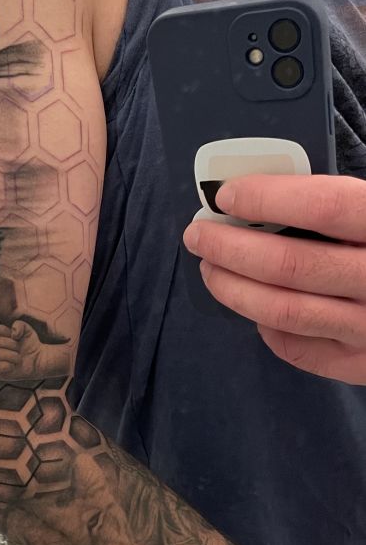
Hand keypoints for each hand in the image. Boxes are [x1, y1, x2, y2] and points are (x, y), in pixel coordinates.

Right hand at [0, 320, 69, 380]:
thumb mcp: (26, 330)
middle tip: (19, 348)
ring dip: (12, 355)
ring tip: (19, 357)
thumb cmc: (29, 343)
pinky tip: (14, 365)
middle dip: (11, 344)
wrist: (37, 358)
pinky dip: (7, 365)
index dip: (8, 332)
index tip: (17, 337)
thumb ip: (19, 325)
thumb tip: (13, 334)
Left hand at [183, 174, 365, 384]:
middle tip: (198, 236)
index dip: (269, 198)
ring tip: (210, 271)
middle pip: (290, 264)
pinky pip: (302, 351)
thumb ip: (346, 205)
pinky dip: (269, 330)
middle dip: (229, 248)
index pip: (325, 206)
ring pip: (285, 311)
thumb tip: (265, 193)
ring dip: (233, 289)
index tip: (227, 195)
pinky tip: (255, 312)